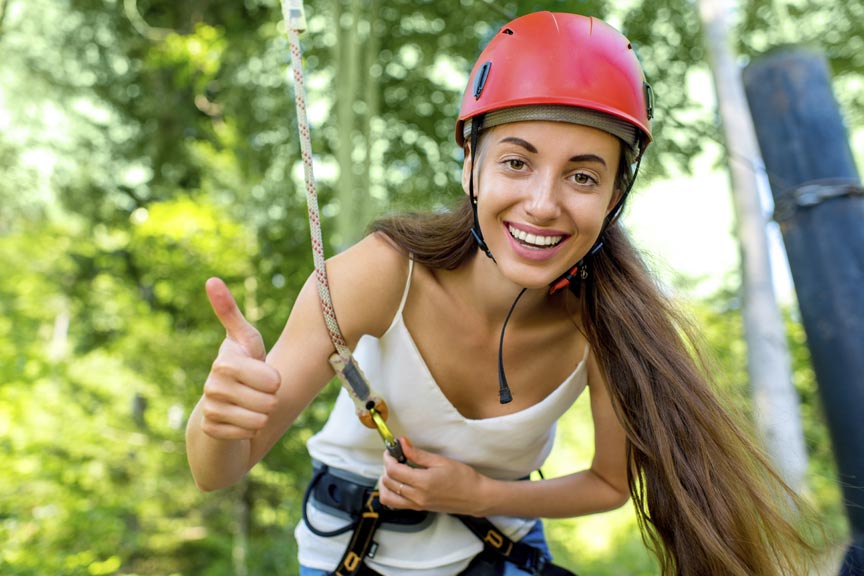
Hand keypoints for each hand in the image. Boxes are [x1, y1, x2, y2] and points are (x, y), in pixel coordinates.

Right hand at [200, 277, 280, 439]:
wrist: (223, 404)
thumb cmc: (243, 367)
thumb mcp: (245, 341)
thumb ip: (231, 312)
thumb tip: (211, 279)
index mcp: (225, 360)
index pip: (272, 379)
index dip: (274, 381)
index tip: (263, 375)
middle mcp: (212, 383)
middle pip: (268, 401)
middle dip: (270, 400)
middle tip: (257, 393)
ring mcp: (210, 408)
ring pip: (259, 420)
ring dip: (261, 417)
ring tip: (250, 407)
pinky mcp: (210, 429)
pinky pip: (247, 435)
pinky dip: (249, 431)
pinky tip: (240, 423)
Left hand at [378, 438, 488, 515]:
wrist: (476, 497)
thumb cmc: (463, 478)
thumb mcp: (440, 461)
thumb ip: (418, 454)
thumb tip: (402, 443)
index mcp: (422, 482)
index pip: (394, 470)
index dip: (388, 458)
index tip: (391, 450)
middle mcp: (417, 496)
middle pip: (388, 482)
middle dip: (387, 467)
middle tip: (394, 457)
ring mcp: (417, 505)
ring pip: (387, 496)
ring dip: (386, 482)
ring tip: (395, 471)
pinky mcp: (419, 509)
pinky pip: (396, 504)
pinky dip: (391, 493)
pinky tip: (399, 483)